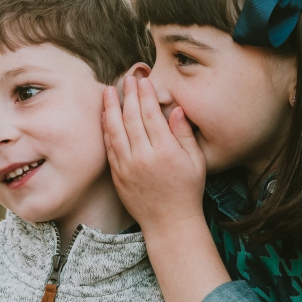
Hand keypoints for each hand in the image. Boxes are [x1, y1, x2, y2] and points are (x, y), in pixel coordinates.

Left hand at [103, 72, 206, 236]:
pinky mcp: (118, 176)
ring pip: (115, 130)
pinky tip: (105, 116)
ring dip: (111, 108)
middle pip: (131, 118)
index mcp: (165, 152)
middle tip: (127, 78)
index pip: (151, 115)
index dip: (146, 95)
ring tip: (109, 91)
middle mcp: (144, 157)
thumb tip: (175, 109)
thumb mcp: (196, 162)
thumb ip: (184, 134)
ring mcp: (127, 167)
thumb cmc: (187, 191)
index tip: (143, 81)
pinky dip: (106, 130)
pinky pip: (110, 147)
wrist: (169, 223)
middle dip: (128, 95)